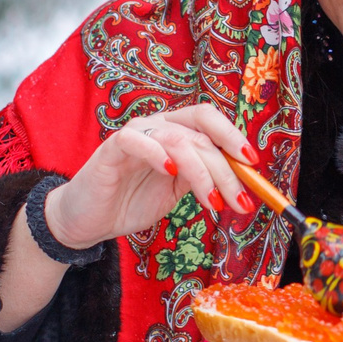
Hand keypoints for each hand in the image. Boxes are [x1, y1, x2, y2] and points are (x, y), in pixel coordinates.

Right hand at [40, 104, 259, 249]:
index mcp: (175, 133)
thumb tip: (241, 181)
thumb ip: (202, 179)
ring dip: (202, 172)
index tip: (252, 165)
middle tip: (239, 199)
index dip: (233, 137)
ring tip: (213, 201)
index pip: (209, 121)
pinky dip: (158, 154)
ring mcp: (135, 134)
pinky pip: (137, 140)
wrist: (90, 220)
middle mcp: (158, 126)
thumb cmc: (132, 202)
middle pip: (201, 134)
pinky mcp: (112, 148)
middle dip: (226, 168)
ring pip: (178, 140)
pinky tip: (171, 172)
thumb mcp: (177, 192)